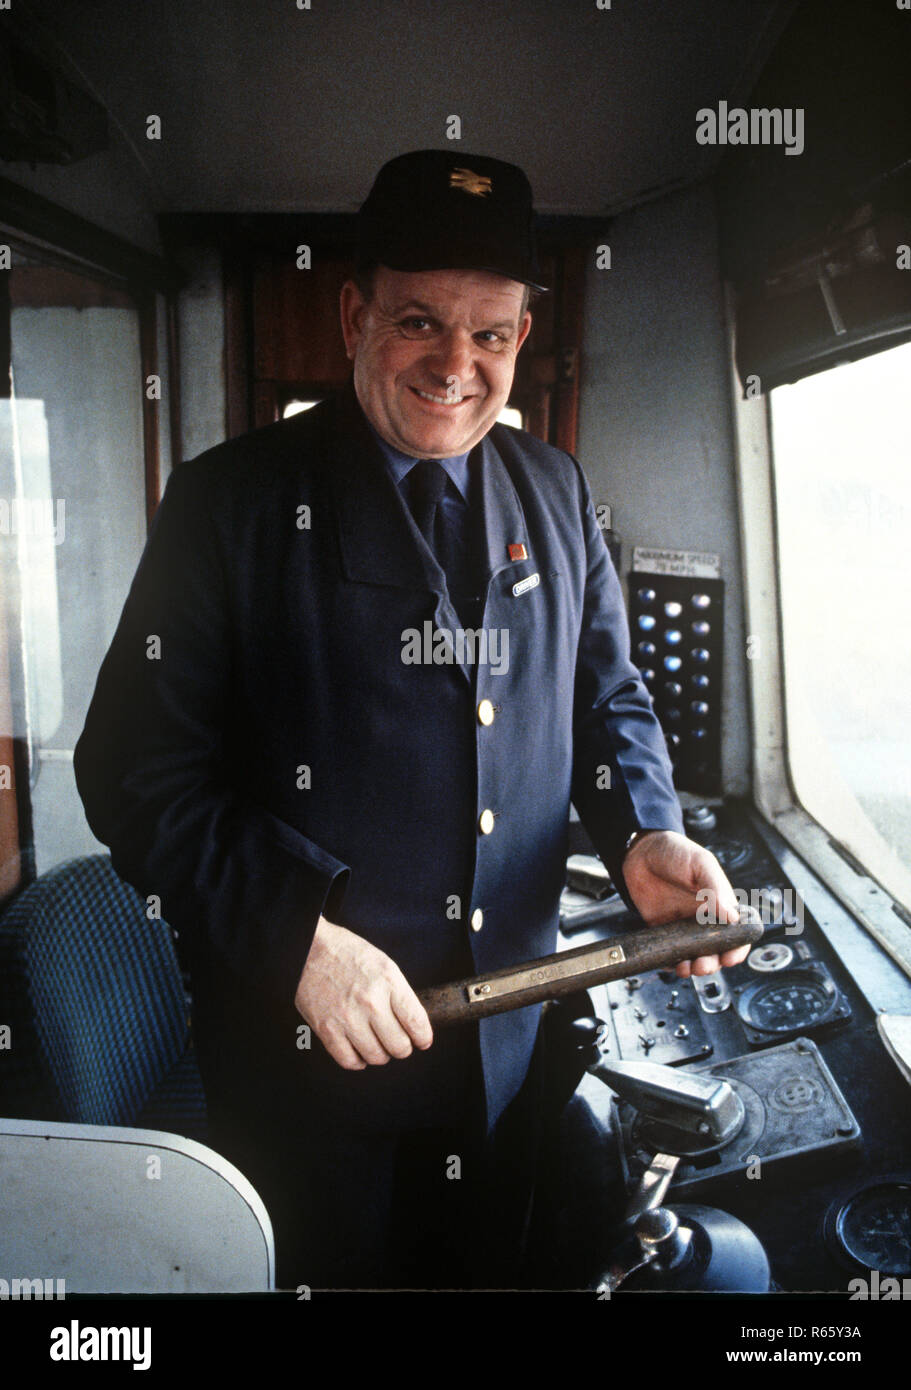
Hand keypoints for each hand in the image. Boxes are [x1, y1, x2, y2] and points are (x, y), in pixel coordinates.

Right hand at [294, 917, 432, 1068]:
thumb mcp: (384, 964)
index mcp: (388, 981)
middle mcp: (370, 1002)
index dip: (423, 1037)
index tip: (423, 1041)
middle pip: (399, 1045)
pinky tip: (359, 1052)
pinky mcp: (326, 1029)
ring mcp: (347, 1017)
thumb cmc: (348, 954)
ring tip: (378, 1045)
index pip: (416, 1022)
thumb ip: (399, 993)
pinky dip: (358, 1061)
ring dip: (381, 1055)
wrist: (310, 949)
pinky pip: (349, 1060)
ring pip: (376, 1057)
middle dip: (403, 1047)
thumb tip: (412, 1023)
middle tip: (399, 1042)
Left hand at [621, 830, 750, 977]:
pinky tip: (671, 963)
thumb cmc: (674, 851)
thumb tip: (733, 916)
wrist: (639, 851)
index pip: (736, 932)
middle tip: (704, 964)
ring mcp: (681, 925)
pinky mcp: (661, 930)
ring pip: (694, 955)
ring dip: (694, 967)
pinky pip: (669, 952)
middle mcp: (702, 918)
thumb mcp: (701, 863)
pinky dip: (671, 963)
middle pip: (716, 951)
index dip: (737, 949)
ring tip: (688, 967)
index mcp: (718, 903)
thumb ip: (716, 888)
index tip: (731, 958)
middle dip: (713, 963)